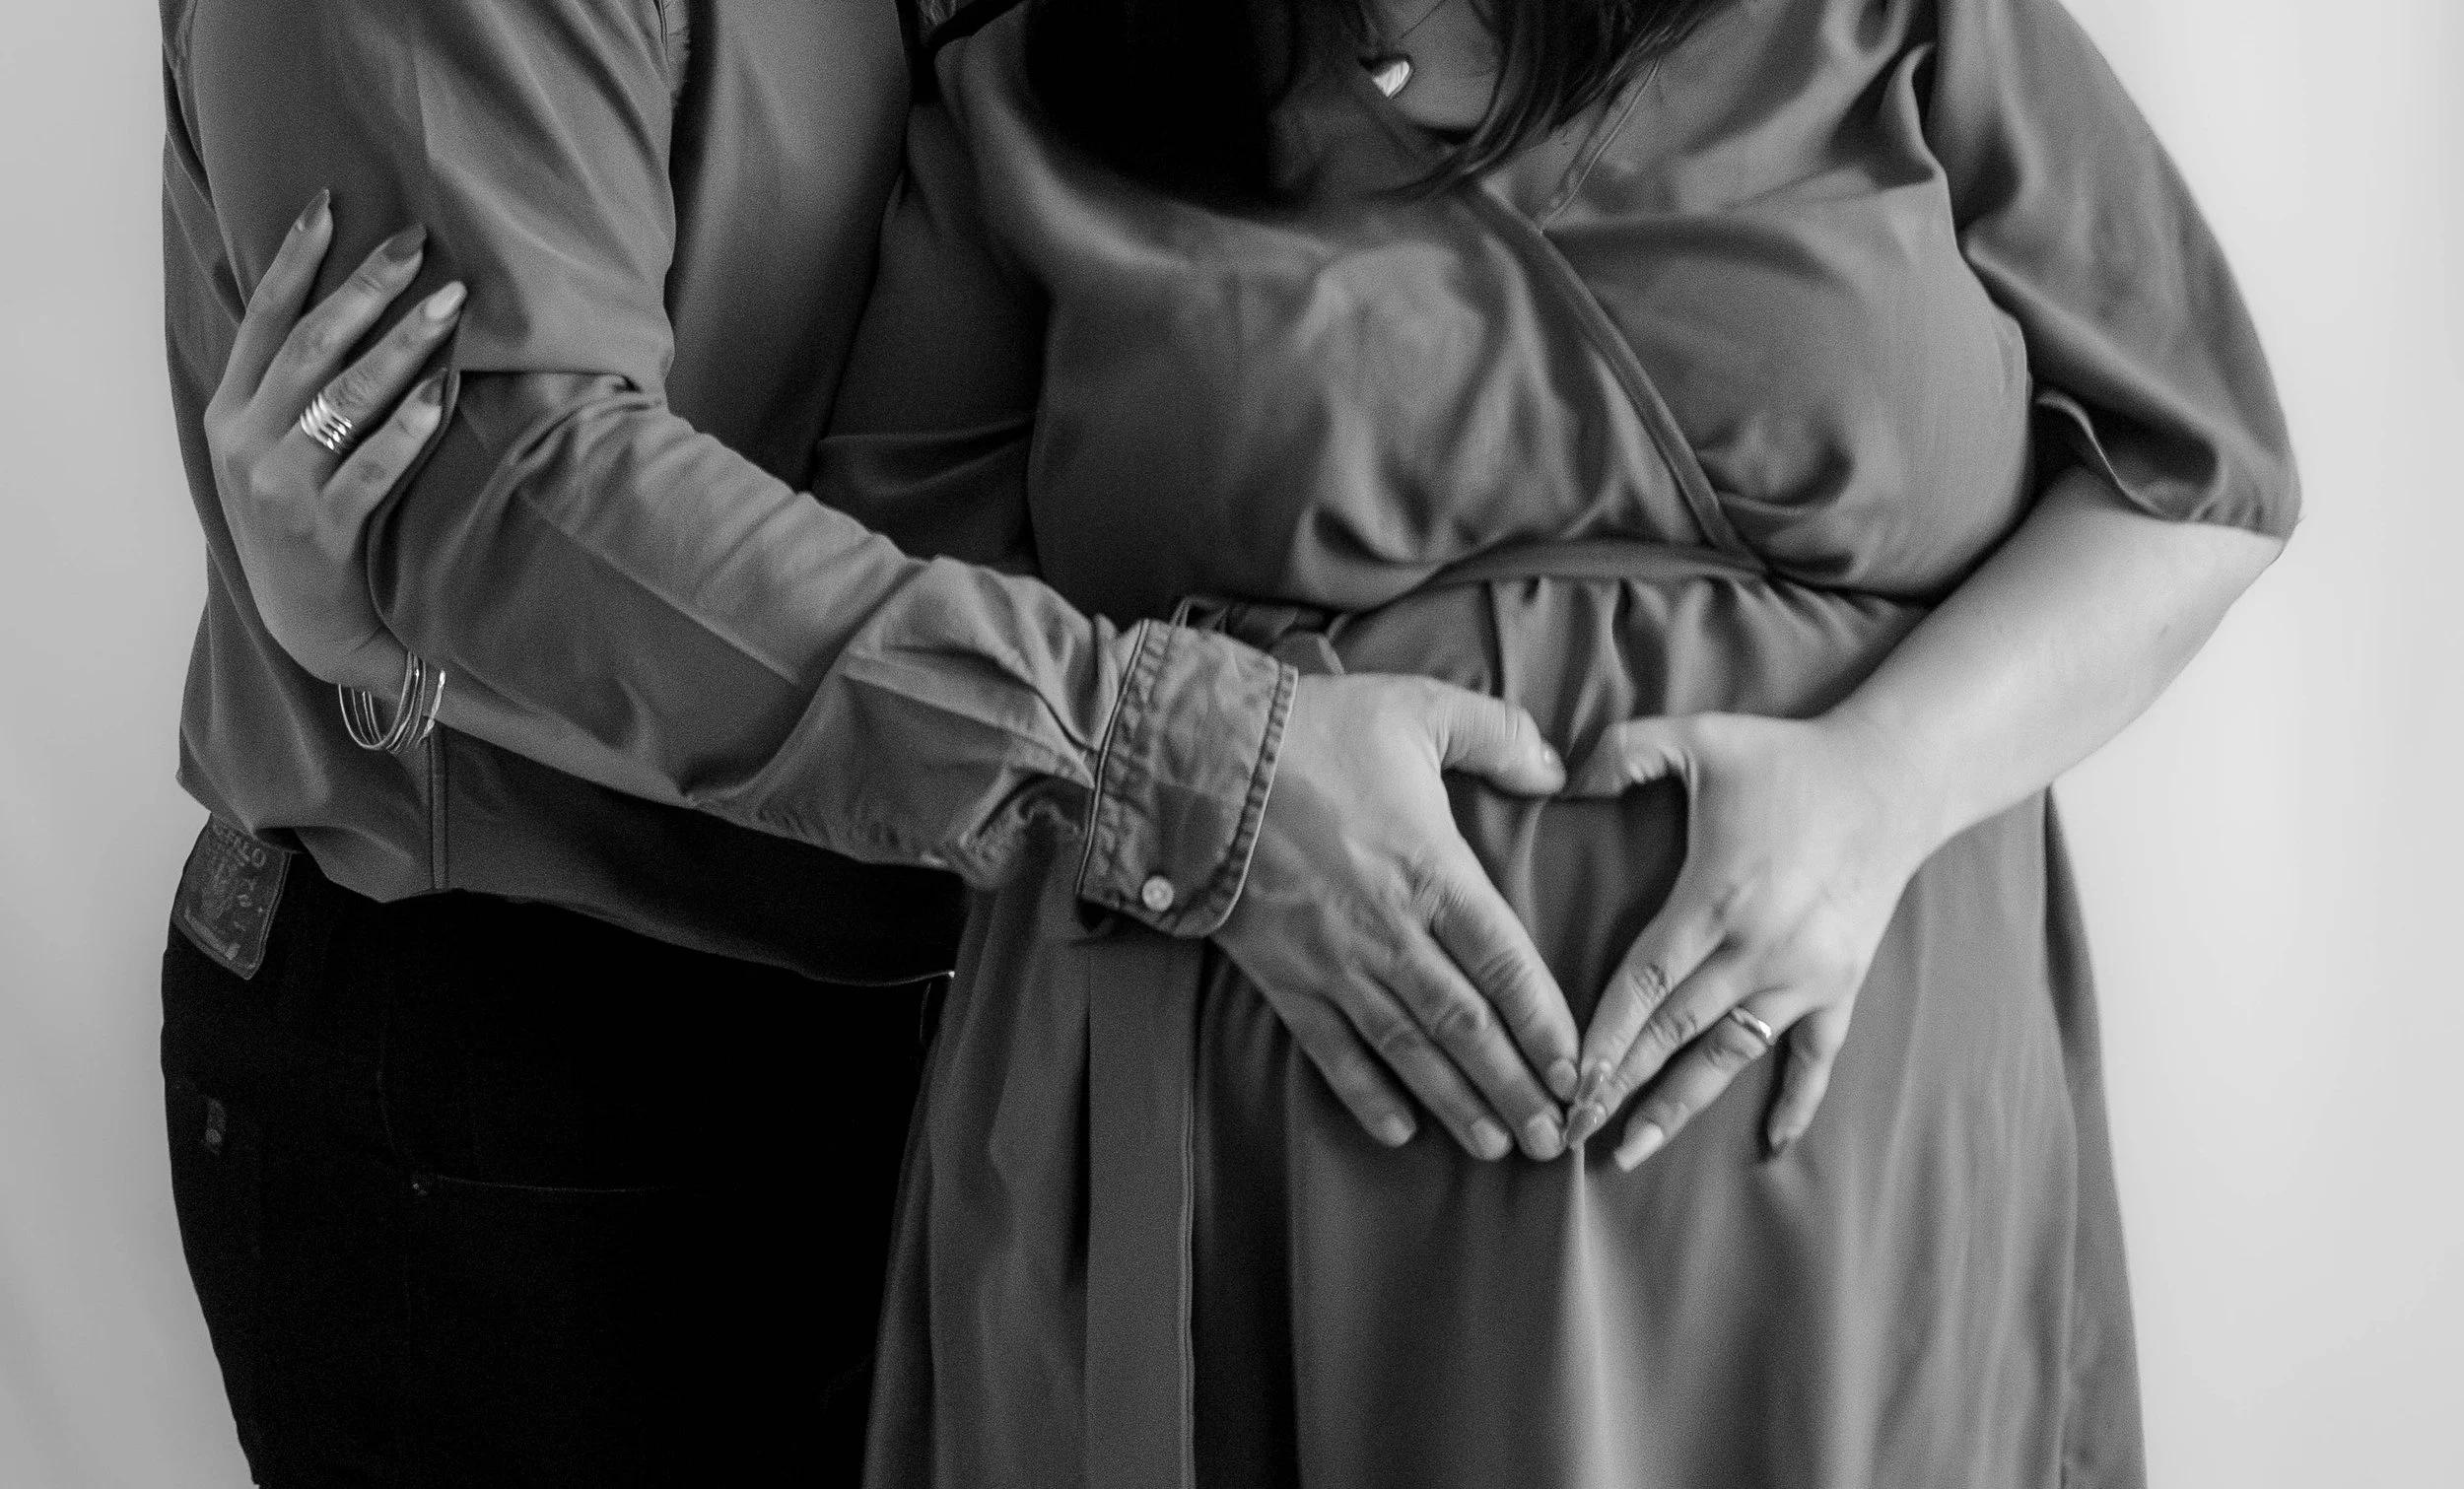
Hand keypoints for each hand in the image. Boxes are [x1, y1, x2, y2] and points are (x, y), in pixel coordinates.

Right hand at [204, 191, 463, 691]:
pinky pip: (371, 469)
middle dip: (367, 289)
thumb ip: (299, 387)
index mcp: (231, 412)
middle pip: (312, 345)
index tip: (332, 205)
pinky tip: (442, 395)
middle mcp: (245, 441)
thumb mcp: (281, 449)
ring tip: (451, 304)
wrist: (312, 627)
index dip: (296, 259)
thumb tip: (350, 305)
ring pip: (345, 397)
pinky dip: (408, 429)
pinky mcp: (319, 531)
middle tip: (420, 245)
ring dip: (403, 345)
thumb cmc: (309, 523)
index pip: (266, 319)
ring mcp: (279, 487)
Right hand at [1217, 675, 1579, 1161]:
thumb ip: (1499, 735)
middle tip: (1555, 1139)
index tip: (1580, 1071)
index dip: (1547, 1025)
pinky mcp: (1284, 976)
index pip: (1506, 965)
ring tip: (1496, 1146)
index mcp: (1432, 871)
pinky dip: (1365, 1094)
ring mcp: (1334, 961)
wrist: (1201, 759)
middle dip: (1516, 1087)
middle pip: (1467, 1026)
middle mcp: (1390, 930)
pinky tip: (1400, 1131)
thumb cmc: (1315, 729)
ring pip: (1408, 1049)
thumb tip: (1558, 771)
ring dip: (1456, 1103)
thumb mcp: (1420, 709)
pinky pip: (1330, 1049)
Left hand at [1559, 710, 1936, 1166]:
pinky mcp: (1842, 986)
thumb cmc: (1788, 757)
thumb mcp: (1700, 736)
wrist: (1897, 777)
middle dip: (1620, 1086)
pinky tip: (1771, 1143)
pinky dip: (1796, 1101)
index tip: (1566, 1080)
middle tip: (1572, 1133)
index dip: (1602, 1036)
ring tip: (1632, 1151)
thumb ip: (1623, 750)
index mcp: (1717, 898)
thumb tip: (1560, 780)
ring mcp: (1806, 977)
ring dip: (1680, 1107)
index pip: (1644, 984)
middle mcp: (1760, 951)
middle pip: (1675, 1033)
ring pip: (1730, 1056)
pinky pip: (1815, 1058)